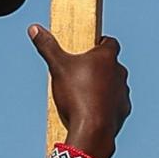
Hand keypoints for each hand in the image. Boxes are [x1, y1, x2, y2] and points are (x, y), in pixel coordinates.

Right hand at [29, 24, 127, 157]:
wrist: (93, 129)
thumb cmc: (76, 94)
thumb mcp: (57, 66)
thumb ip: (47, 46)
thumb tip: (34, 28)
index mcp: (107, 58)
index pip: (110, 42)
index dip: (100, 42)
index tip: (89, 45)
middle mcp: (120, 73)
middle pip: (111, 63)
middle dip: (98, 64)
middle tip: (80, 69)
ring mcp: (124, 93)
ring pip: (114, 83)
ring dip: (103, 84)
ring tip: (83, 90)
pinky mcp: (123, 110)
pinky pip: (115, 101)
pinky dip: (105, 101)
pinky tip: (91, 107)